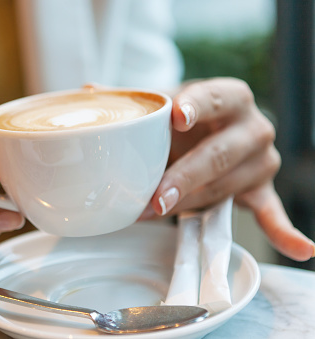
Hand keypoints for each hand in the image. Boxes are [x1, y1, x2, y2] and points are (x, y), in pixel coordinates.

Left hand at [140, 77, 314, 260]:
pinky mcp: (261, 189)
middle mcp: (252, 127)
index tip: (176, 116)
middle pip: (220, 153)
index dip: (197, 105)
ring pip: (227, 188)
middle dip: (184, 177)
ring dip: (189, 205)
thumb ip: (133, 100)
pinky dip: (283, 232)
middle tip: (155, 197)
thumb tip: (89, 91)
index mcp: (229, 96)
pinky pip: (272, 212)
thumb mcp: (164, 102)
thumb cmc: (184, 118)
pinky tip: (301, 248)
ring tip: (150, 214)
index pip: (215, 96)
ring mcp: (260, 162)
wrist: (211, 134)